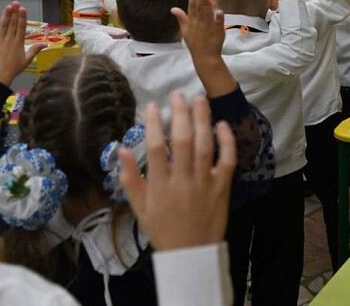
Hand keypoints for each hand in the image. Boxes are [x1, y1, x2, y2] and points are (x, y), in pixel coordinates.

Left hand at [0, 2, 46, 86]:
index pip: (21, 27)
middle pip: (12, 24)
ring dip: (6, 15)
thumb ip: (35, 49)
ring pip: (3, 25)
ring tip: (8, 7)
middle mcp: (9, 40)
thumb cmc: (14, 68)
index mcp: (18, 43)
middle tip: (16, 3)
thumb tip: (45, 44)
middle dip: (14, 13)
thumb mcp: (27, 60)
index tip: (23, 9)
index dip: (22, 17)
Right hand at [120, 93, 235, 250]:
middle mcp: (182, 181)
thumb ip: (129, 178)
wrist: (190, 254)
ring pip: (204, 146)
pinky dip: (226, 142)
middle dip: (180, 114)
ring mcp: (204, 183)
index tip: (153, 106)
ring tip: (200, 100)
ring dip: (203, 120)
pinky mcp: (222, 187)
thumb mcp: (139, 207)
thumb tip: (121, 149)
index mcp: (159, 186)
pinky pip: (227, 161)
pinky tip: (221, 125)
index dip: (154, 124)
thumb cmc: (162, 228)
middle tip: (178, 94)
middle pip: (182, 141)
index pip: (156, 148)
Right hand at [172, 0, 223, 63]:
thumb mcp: (185, 30)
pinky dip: (219, 19)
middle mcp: (199, 24)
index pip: (191, 7)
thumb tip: (173, 8)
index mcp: (191, 22)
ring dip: (207, 6)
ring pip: (207, 15)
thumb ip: (181, 18)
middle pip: (199, 9)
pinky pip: (218, 25)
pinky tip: (220, 11)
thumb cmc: (195, 43)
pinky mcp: (217, 33)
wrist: (204, 57)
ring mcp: (208, 28)